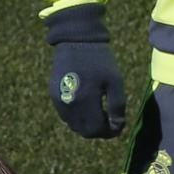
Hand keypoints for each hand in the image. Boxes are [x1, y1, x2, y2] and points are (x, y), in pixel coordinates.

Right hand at [44, 5, 125, 138]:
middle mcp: (68, 105)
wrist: (76, 41)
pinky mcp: (53, 95)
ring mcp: (58, 101)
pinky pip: (66, 116)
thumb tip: (118, 126)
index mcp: (84, 101)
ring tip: (103, 113)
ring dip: (88, 125)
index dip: (109, 132)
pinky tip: (89, 107)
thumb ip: (117, 105)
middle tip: (112, 121)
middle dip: (100, 130)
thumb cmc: (100, 60)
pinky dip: (78, 117)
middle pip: (83, 131)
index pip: (95, 130)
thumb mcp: (115, 81)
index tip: (119, 126)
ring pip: (74, 125)